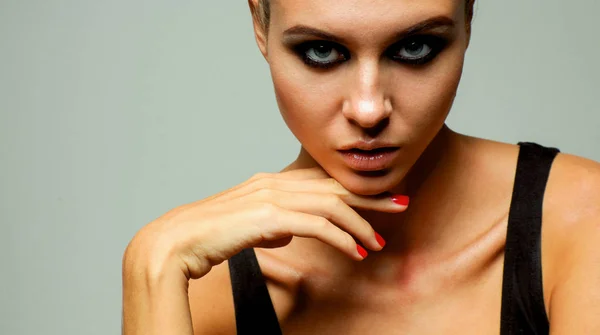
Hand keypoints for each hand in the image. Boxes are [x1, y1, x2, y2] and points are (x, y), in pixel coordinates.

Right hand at [124, 166, 408, 280]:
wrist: (178, 241)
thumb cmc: (209, 236)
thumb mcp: (246, 227)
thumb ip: (270, 224)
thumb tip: (288, 231)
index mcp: (271, 182)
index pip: (323, 182)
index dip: (355, 190)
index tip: (380, 199)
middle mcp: (275, 182)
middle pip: (335, 187)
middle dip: (371, 198)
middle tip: (402, 205)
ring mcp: (273, 196)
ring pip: (332, 205)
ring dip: (361, 224)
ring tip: (380, 242)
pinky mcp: (270, 216)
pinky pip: (318, 224)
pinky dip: (342, 238)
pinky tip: (355, 253)